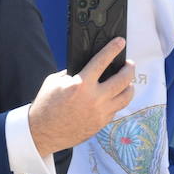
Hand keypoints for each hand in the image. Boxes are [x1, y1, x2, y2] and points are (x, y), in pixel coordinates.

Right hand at [27, 38, 134, 156]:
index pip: (102, 61)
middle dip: (129, 69)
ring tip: (128, 82)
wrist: (43, 132)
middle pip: (122, 80)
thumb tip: (87, 68)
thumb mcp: (55, 82)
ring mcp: (100, 113)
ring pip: (126, 97)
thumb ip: (72, 73)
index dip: (113, 49)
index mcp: (81, 84)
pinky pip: (116, 109)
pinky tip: (115, 97)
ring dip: (130, 86)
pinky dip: (118, 101)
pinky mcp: (101, 124)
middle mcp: (94, 98)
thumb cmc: (46, 104)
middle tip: (129, 64)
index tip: (121, 42)